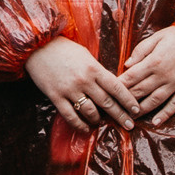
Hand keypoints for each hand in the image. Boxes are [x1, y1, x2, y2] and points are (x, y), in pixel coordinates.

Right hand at [25, 36, 142, 132]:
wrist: (38, 46)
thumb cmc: (64, 49)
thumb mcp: (86, 55)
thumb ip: (98, 71)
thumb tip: (112, 86)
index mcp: (94, 68)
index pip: (117, 87)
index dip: (128, 101)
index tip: (137, 110)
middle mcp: (84, 80)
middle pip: (107, 102)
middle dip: (121, 116)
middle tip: (130, 125)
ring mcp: (70, 90)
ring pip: (90, 112)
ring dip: (98, 120)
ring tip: (102, 123)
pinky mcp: (56, 97)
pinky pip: (71, 116)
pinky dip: (80, 125)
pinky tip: (86, 129)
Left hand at [118, 23, 174, 119]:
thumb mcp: (159, 36)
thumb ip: (141, 50)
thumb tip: (127, 65)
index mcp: (154, 61)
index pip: (131, 77)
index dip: (119, 85)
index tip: (109, 91)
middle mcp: (163, 75)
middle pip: (140, 91)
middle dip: (126, 100)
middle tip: (114, 108)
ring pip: (155, 101)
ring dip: (141, 110)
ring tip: (130, 117)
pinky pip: (174, 105)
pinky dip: (164, 115)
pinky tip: (155, 122)